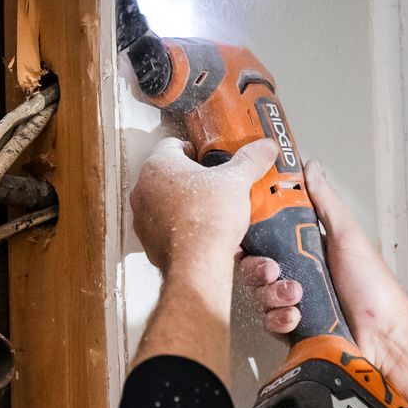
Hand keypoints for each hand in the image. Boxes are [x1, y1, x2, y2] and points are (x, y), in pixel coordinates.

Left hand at [131, 137, 279, 279]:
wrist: (197, 262)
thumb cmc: (208, 218)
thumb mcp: (236, 181)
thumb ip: (250, 160)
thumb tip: (265, 148)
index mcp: (159, 165)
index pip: (171, 145)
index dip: (192, 149)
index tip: (207, 158)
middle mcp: (144, 189)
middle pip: (166, 174)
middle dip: (188, 178)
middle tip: (211, 184)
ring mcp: (142, 217)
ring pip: (162, 202)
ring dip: (180, 203)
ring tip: (207, 209)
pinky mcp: (148, 241)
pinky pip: (163, 227)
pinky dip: (178, 227)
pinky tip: (199, 231)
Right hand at [239, 160, 407, 358]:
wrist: (383, 337)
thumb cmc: (373, 287)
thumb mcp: (347, 236)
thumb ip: (326, 202)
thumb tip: (311, 167)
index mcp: (307, 249)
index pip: (266, 236)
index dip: (251, 235)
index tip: (243, 233)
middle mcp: (298, 274)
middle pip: (255, 266)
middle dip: (258, 269)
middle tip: (272, 270)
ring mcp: (294, 302)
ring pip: (260, 295)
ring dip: (274, 295)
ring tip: (296, 296)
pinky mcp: (293, 328)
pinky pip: (270, 322)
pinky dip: (280, 320)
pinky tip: (296, 318)